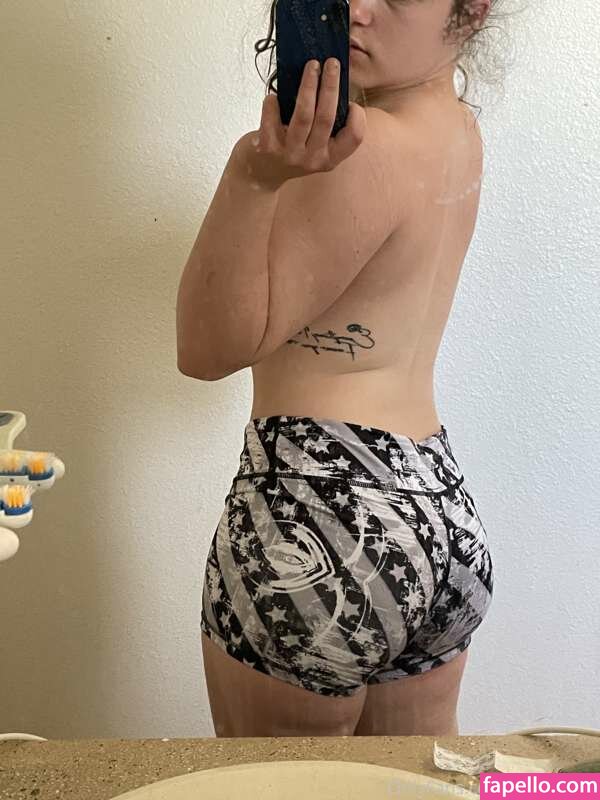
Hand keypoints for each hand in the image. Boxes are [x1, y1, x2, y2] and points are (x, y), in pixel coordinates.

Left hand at [237, 58, 366, 188]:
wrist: (260, 174)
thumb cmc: (292, 151)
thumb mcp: (315, 147)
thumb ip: (325, 125)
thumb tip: (333, 82)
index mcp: (330, 159)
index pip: (354, 137)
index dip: (358, 117)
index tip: (351, 100)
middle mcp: (312, 159)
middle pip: (326, 117)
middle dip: (330, 86)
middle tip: (332, 63)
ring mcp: (290, 155)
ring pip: (303, 115)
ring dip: (308, 85)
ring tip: (311, 66)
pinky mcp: (268, 148)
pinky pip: (272, 118)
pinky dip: (272, 102)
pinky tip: (273, 95)